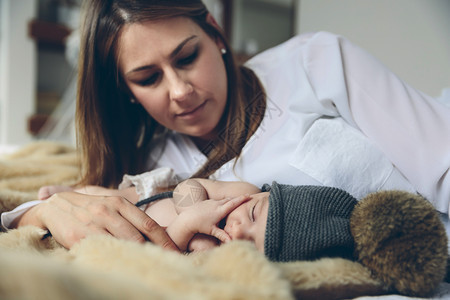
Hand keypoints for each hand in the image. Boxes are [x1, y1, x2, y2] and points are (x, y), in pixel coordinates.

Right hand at [17, 191, 178, 250]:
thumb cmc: (90, 207)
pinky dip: (117, 258)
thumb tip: (157, 233)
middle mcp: (110, 211)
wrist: (55, 206)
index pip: (149, 224)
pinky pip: (104, 250)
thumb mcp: (111, 204)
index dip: (165, 241)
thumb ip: (131, 216)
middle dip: (155, 252)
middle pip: (140, 237)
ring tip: (151, 267)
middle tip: (166, 263)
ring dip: (139, 257)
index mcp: (120, 203)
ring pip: (124, 244)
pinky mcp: (81, 235)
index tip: (176, 252)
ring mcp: (95, 223)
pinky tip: (125, 266)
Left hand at [176, 195, 250, 244]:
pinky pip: (216, 200)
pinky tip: (223, 202)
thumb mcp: (212, 231)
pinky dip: (222, 201)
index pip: (233, 203)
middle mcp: (216, 204)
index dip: (241, 199)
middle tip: (247, 195)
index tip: (248, 195)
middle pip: (230, 199)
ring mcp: (211, 201)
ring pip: (223, 199)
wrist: (187, 219)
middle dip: (238, 198)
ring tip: (236, 199)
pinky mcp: (206, 201)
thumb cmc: (200, 226)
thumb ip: (223, 236)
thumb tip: (231, 242)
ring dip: (230, 199)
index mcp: (220, 210)